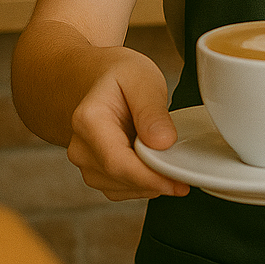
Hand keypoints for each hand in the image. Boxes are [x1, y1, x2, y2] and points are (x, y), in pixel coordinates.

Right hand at [66, 48, 189, 200]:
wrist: (97, 77)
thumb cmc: (119, 75)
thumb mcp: (142, 78)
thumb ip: (152, 109)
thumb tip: (163, 142)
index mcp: (88, 119)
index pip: (117, 161)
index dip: (148, 177)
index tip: (177, 182)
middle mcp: (80, 146)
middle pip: (119, 177)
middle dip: (154, 181)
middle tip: (184, 177)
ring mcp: (85, 162)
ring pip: (120, 188)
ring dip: (148, 184)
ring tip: (169, 163)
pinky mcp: (94, 171)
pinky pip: (119, 188)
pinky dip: (140, 183)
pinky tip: (154, 166)